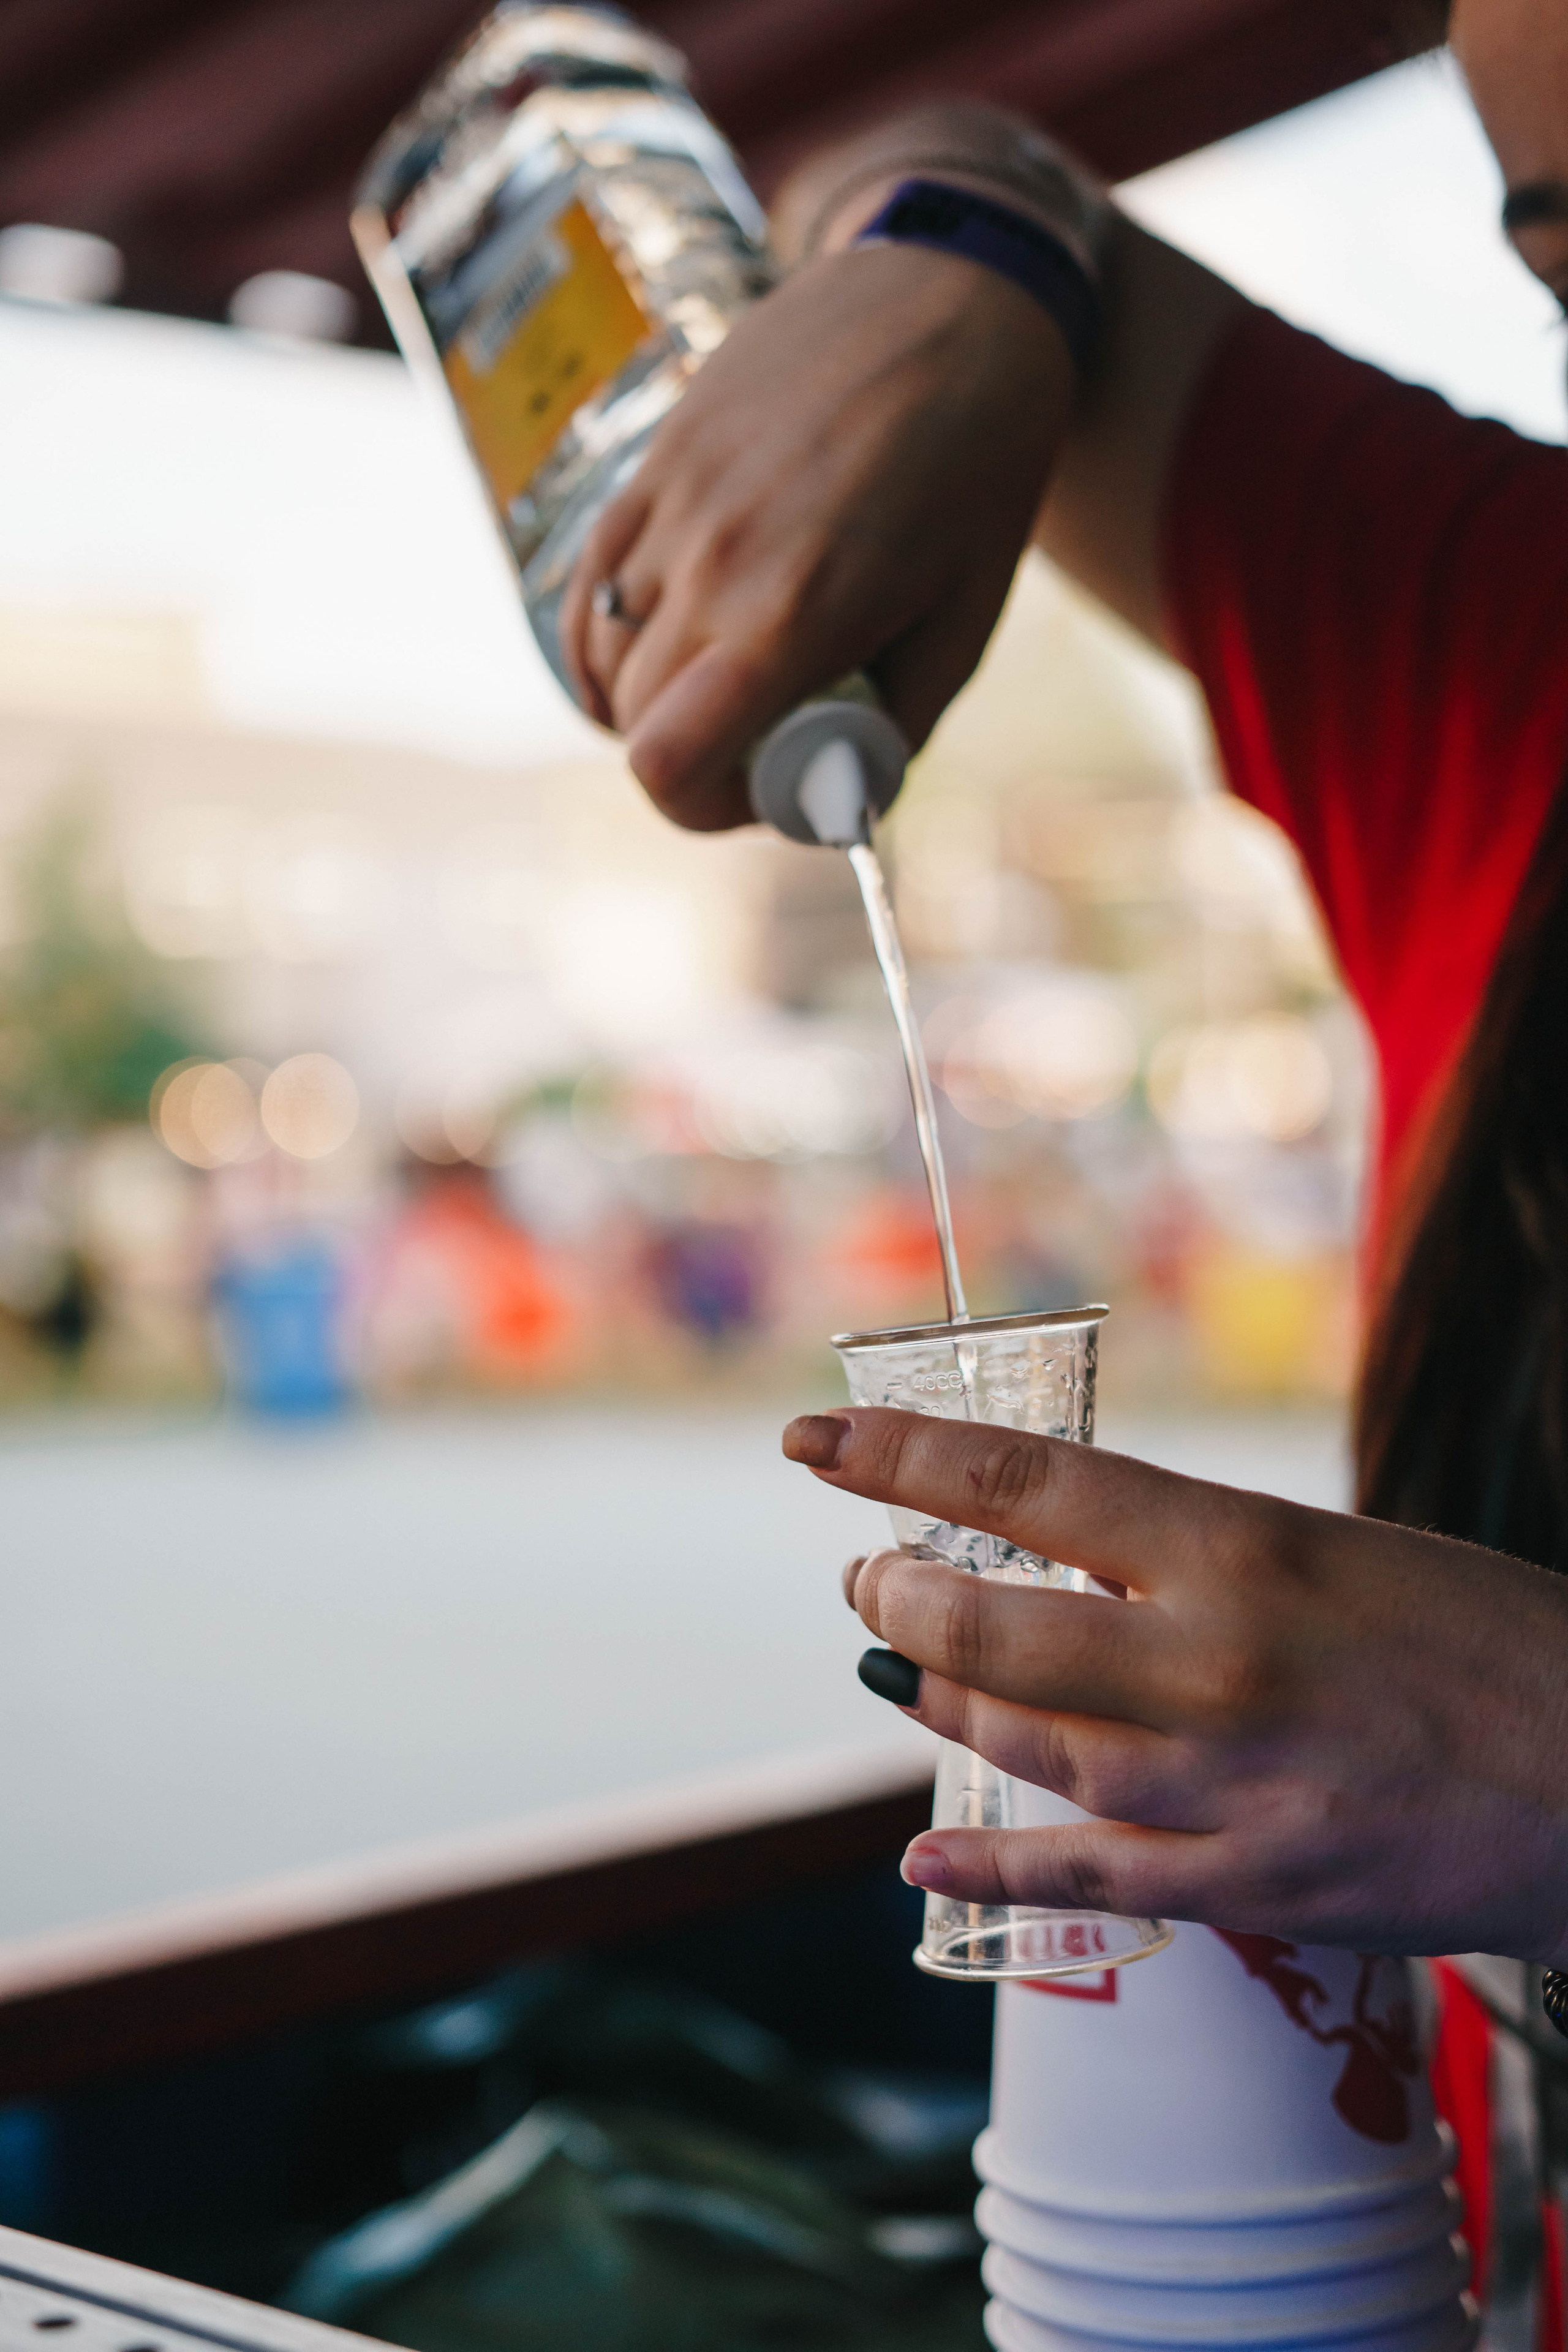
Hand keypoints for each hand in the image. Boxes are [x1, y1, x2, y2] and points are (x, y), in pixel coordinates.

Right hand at [560, 243, 1073, 830]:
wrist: (953, 296)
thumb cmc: (978, 470)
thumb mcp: (963, 625)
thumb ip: (894, 725)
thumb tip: (838, 792)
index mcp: (791, 615)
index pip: (666, 764)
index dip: (702, 811)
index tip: (754, 798)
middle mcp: (713, 562)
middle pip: (635, 723)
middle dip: (688, 763)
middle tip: (755, 748)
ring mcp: (672, 504)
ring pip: (606, 656)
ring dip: (648, 700)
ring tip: (715, 691)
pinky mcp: (655, 461)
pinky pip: (592, 584)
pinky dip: (607, 638)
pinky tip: (650, 649)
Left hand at [781, 1405, 1567, 1962]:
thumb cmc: (1488, 1643)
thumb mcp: (1340, 1554)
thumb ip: (1205, 1560)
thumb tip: (1078, 1559)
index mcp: (1244, 1543)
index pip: (1024, 1479)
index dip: (897, 1454)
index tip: (814, 1440)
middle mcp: (1215, 1654)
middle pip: (988, 1618)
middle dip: (896, 1594)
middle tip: (866, 1580)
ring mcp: (1226, 1781)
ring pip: (1021, 1737)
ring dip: (931, 1697)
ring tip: (892, 1665)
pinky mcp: (1255, 1885)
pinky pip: (1085, 1874)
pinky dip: (988, 1859)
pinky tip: (920, 1846)